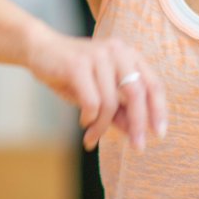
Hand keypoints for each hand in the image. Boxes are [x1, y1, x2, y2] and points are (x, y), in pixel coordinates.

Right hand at [28, 34, 166, 151]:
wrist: (40, 50)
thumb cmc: (73, 73)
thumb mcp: (100, 92)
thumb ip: (119, 109)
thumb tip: (135, 133)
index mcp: (128, 55)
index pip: (153, 84)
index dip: (159, 110)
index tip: (158, 134)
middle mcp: (117, 51)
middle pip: (137, 92)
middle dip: (138, 124)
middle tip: (137, 148)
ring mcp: (98, 56)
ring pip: (110, 102)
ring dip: (102, 127)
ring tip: (92, 137)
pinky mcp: (78, 64)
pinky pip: (91, 101)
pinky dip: (89, 118)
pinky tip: (83, 122)